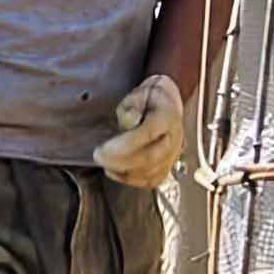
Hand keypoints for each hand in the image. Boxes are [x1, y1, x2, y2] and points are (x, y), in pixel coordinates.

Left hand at [95, 73, 186, 188]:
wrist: (168, 102)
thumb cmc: (150, 98)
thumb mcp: (139, 93)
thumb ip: (132, 105)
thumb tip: (130, 119)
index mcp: (168, 116)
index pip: (147, 134)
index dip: (123, 145)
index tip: (103, 148)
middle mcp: (175, 138)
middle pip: (149, 158)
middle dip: (120, 161)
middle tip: (99, 157)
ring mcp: (173, 154)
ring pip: (150, 173)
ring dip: (124, 173)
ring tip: (106, 164)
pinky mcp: (168, 166)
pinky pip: (152, 181)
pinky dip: (132, 181)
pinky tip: (117, 172)